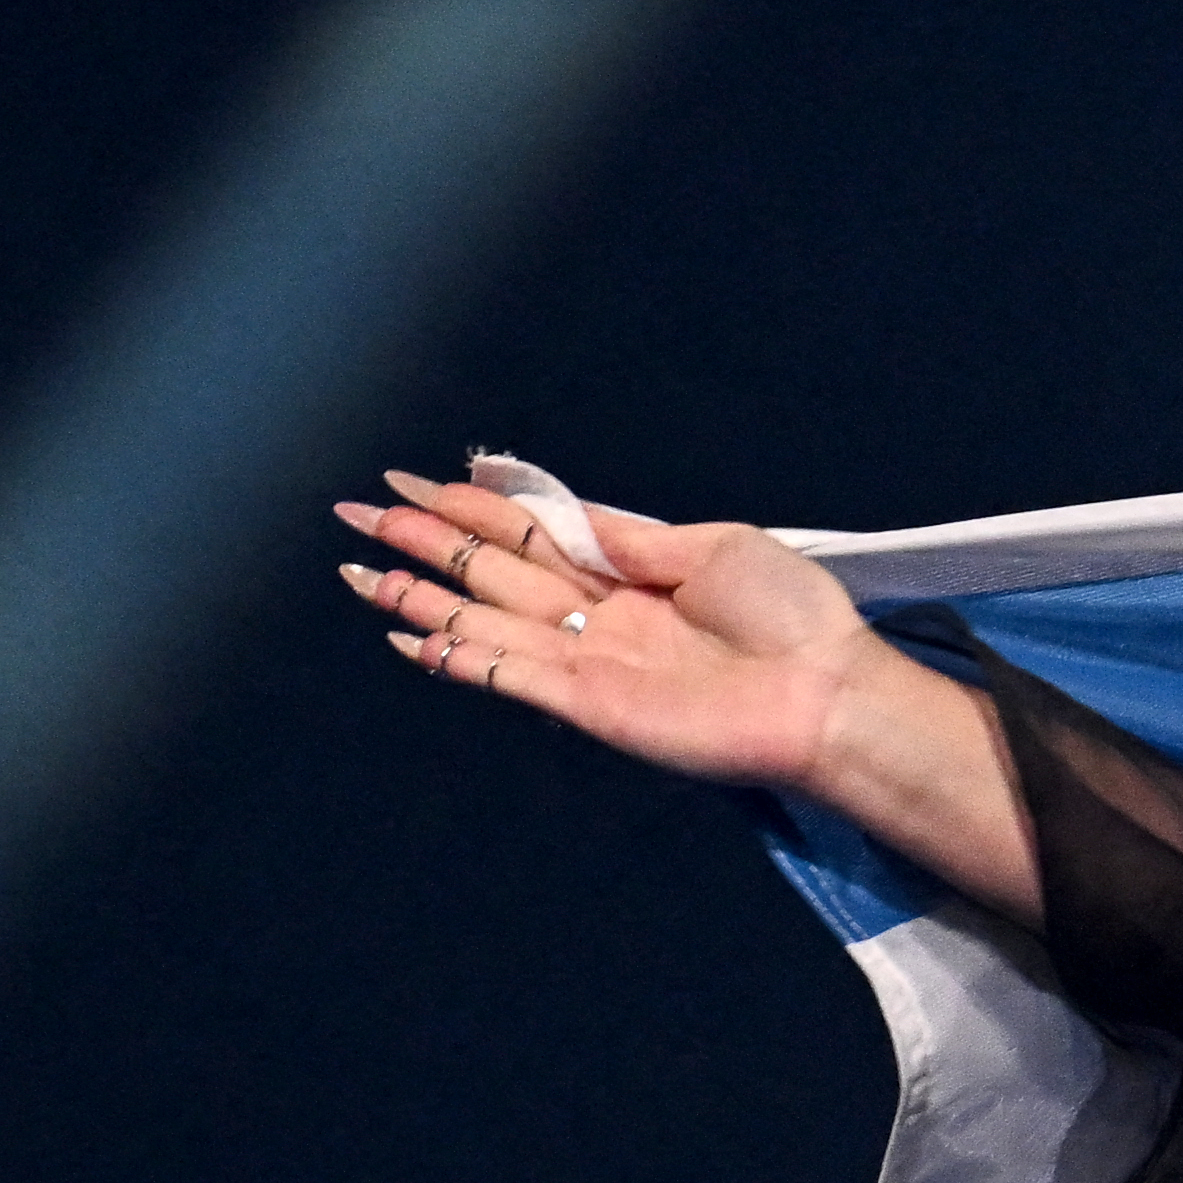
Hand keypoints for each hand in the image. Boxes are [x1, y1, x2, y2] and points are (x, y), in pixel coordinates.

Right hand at [332, 454, 1036, 919]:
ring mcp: (588, 660)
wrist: (828, 691)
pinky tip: (406, 639)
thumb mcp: (712, 546)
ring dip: (417, 595)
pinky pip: (504, 672)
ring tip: (355, 569)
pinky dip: (454, 656)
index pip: (530, 532)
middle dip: (422, 540)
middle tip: (355, 510)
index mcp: (631, 571)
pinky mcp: (587, 702)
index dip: (471, 505)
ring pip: (480, 620)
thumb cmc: (793, 619)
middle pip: (490, 570)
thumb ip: (630, 536)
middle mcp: (599, 616)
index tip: (415, 479)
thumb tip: (565, 513)